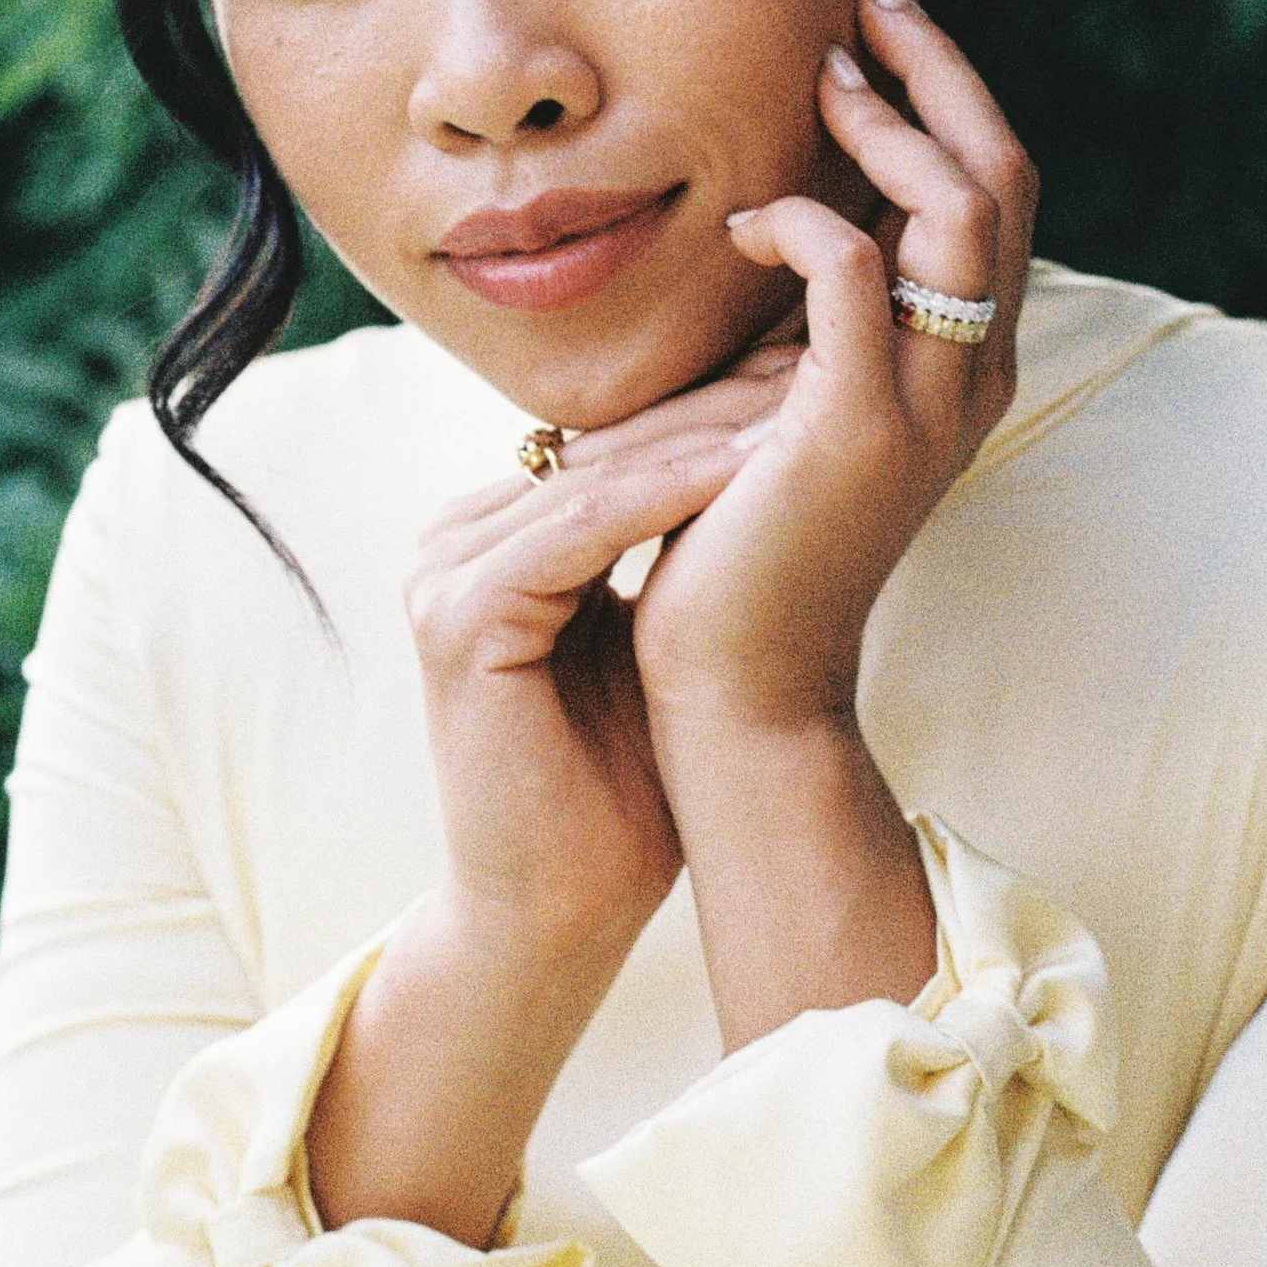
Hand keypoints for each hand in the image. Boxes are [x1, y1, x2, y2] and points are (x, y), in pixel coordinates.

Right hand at [403, 345, 801, 964]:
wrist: (555, 914)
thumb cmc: (619, 792)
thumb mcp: (652, 645)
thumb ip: (668, 560)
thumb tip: (763, 460)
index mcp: (495, 539)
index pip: (616, 449)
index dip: (719, 407)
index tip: (820, 367)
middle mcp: (454, 542)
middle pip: (606, 450)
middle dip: (721, 403)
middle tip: (824, 352)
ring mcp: (442, 575)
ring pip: (597, 476)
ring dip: (706, 434)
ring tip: (806, 391)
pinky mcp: (457, 619)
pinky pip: (577, 529)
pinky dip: (665, 495)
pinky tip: (747, 465)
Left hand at [630, 0, 1036, 750]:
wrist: (737, 687)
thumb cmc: (742, 545)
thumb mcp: (793, 406)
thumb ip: (817, 323)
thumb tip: (788, 217)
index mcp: (968, 363)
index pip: (998, 190)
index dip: (948, 93)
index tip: (874, 25)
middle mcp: (974, 374)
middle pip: (1004, 174)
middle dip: (935, 71)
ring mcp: (928, 404)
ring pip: (961, 208)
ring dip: (891, 124)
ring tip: (822, 76)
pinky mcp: (856, 430)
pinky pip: (856, 276)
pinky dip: (806, 224)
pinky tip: (747, 227)